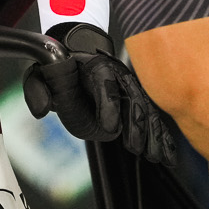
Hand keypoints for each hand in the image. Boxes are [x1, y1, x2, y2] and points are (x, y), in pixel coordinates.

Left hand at [24, 23, 175, 165]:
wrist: (78, 52)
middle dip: (136, 126)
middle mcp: (119, 75)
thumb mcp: (42, 73)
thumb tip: (41, 110)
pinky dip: (163, 137)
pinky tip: (169, 157)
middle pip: (133, 99)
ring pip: (147, 111)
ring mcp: (130, 87)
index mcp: (95, 67)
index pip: (105, 85)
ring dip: (154, 135)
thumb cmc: (60, 67)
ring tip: (156, 157)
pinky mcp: (137, 101)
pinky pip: (153, 119)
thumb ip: (38, 89)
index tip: (110, 130)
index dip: (109, 107)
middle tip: (135, 149)